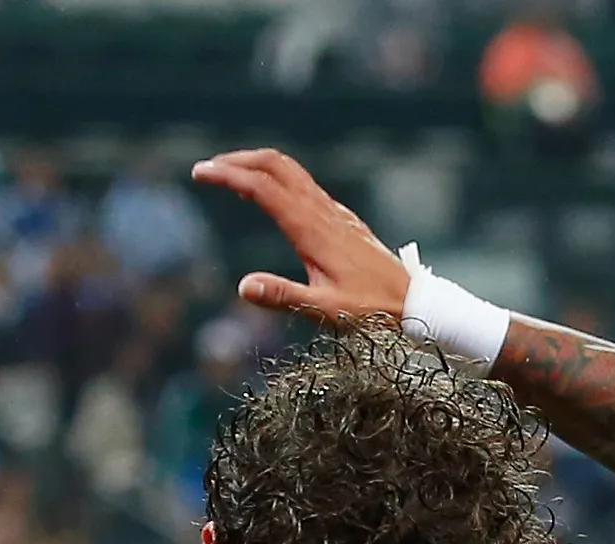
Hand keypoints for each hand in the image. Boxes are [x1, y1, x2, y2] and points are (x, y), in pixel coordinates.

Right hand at [195, 148, 410, 331]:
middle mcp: (322, 213)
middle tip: (208, 168)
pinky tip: (269, 195)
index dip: (228, 175)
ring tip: (229, 175)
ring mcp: (334, 213)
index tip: (199, 173)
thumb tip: (243, 286)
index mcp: (312, 230)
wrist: (415, 302)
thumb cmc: (372, 311)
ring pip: (291, 172)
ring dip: (257, 166)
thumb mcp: (325, 310)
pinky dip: (277, 179)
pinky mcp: (342, 219)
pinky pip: (304, 186)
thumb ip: (284, 296)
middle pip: (276, 166)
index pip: (262, 188)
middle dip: (239, 160)